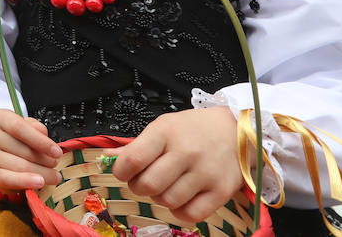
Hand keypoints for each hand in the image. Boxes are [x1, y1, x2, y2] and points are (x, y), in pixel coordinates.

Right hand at [0, 108, 62, 192]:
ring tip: (54, 175)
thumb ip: (37, 128)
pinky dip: (27, 182)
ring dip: (43, 173)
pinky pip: (10, 179)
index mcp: (1, 118)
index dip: (40, 141)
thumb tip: (43, 136)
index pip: (19, 127)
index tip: (56, 152)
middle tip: (56, 163)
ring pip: (21, 166)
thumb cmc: (19, 137)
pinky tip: (39, 182)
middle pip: (23, 150)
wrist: (4, 152)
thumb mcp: (29, 126)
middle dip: (46, 160)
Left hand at [111, 107, 242, 222]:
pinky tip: (180, 197)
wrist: (235, 130)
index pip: (133, 159)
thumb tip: (107, 158)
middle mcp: (186, 152)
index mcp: (166, 132)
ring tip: (165, 185)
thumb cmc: (192, 129)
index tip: (123, 171)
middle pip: (148, 185)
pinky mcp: (221, 192)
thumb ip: (135, 146)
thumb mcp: (162, 127)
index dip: (120, 171)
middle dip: (138, 187)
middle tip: (143, 180)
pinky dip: (178, 210)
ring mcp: (205, 173)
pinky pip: (189, 214)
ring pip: (167, 201)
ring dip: (159, 198)